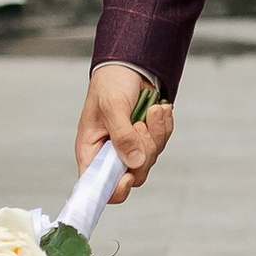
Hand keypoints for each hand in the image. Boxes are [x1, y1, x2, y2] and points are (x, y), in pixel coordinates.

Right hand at [77, 59, 171, 201]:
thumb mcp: (113, 107)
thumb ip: (122, 135)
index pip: (99, 186)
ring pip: (150, 159)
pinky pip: (161, 142)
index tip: (128, 176)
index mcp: (92, 151)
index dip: (115, 189)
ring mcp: (130, 148)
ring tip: (152, 110)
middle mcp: (110, 154)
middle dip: (145, 150)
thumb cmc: (110, 84)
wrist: (129, 66)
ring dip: (156, 133)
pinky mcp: (146, 139)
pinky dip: (163, 126)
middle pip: (134, 175)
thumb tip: (134, 163)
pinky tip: (159, 109)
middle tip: (140, 125)